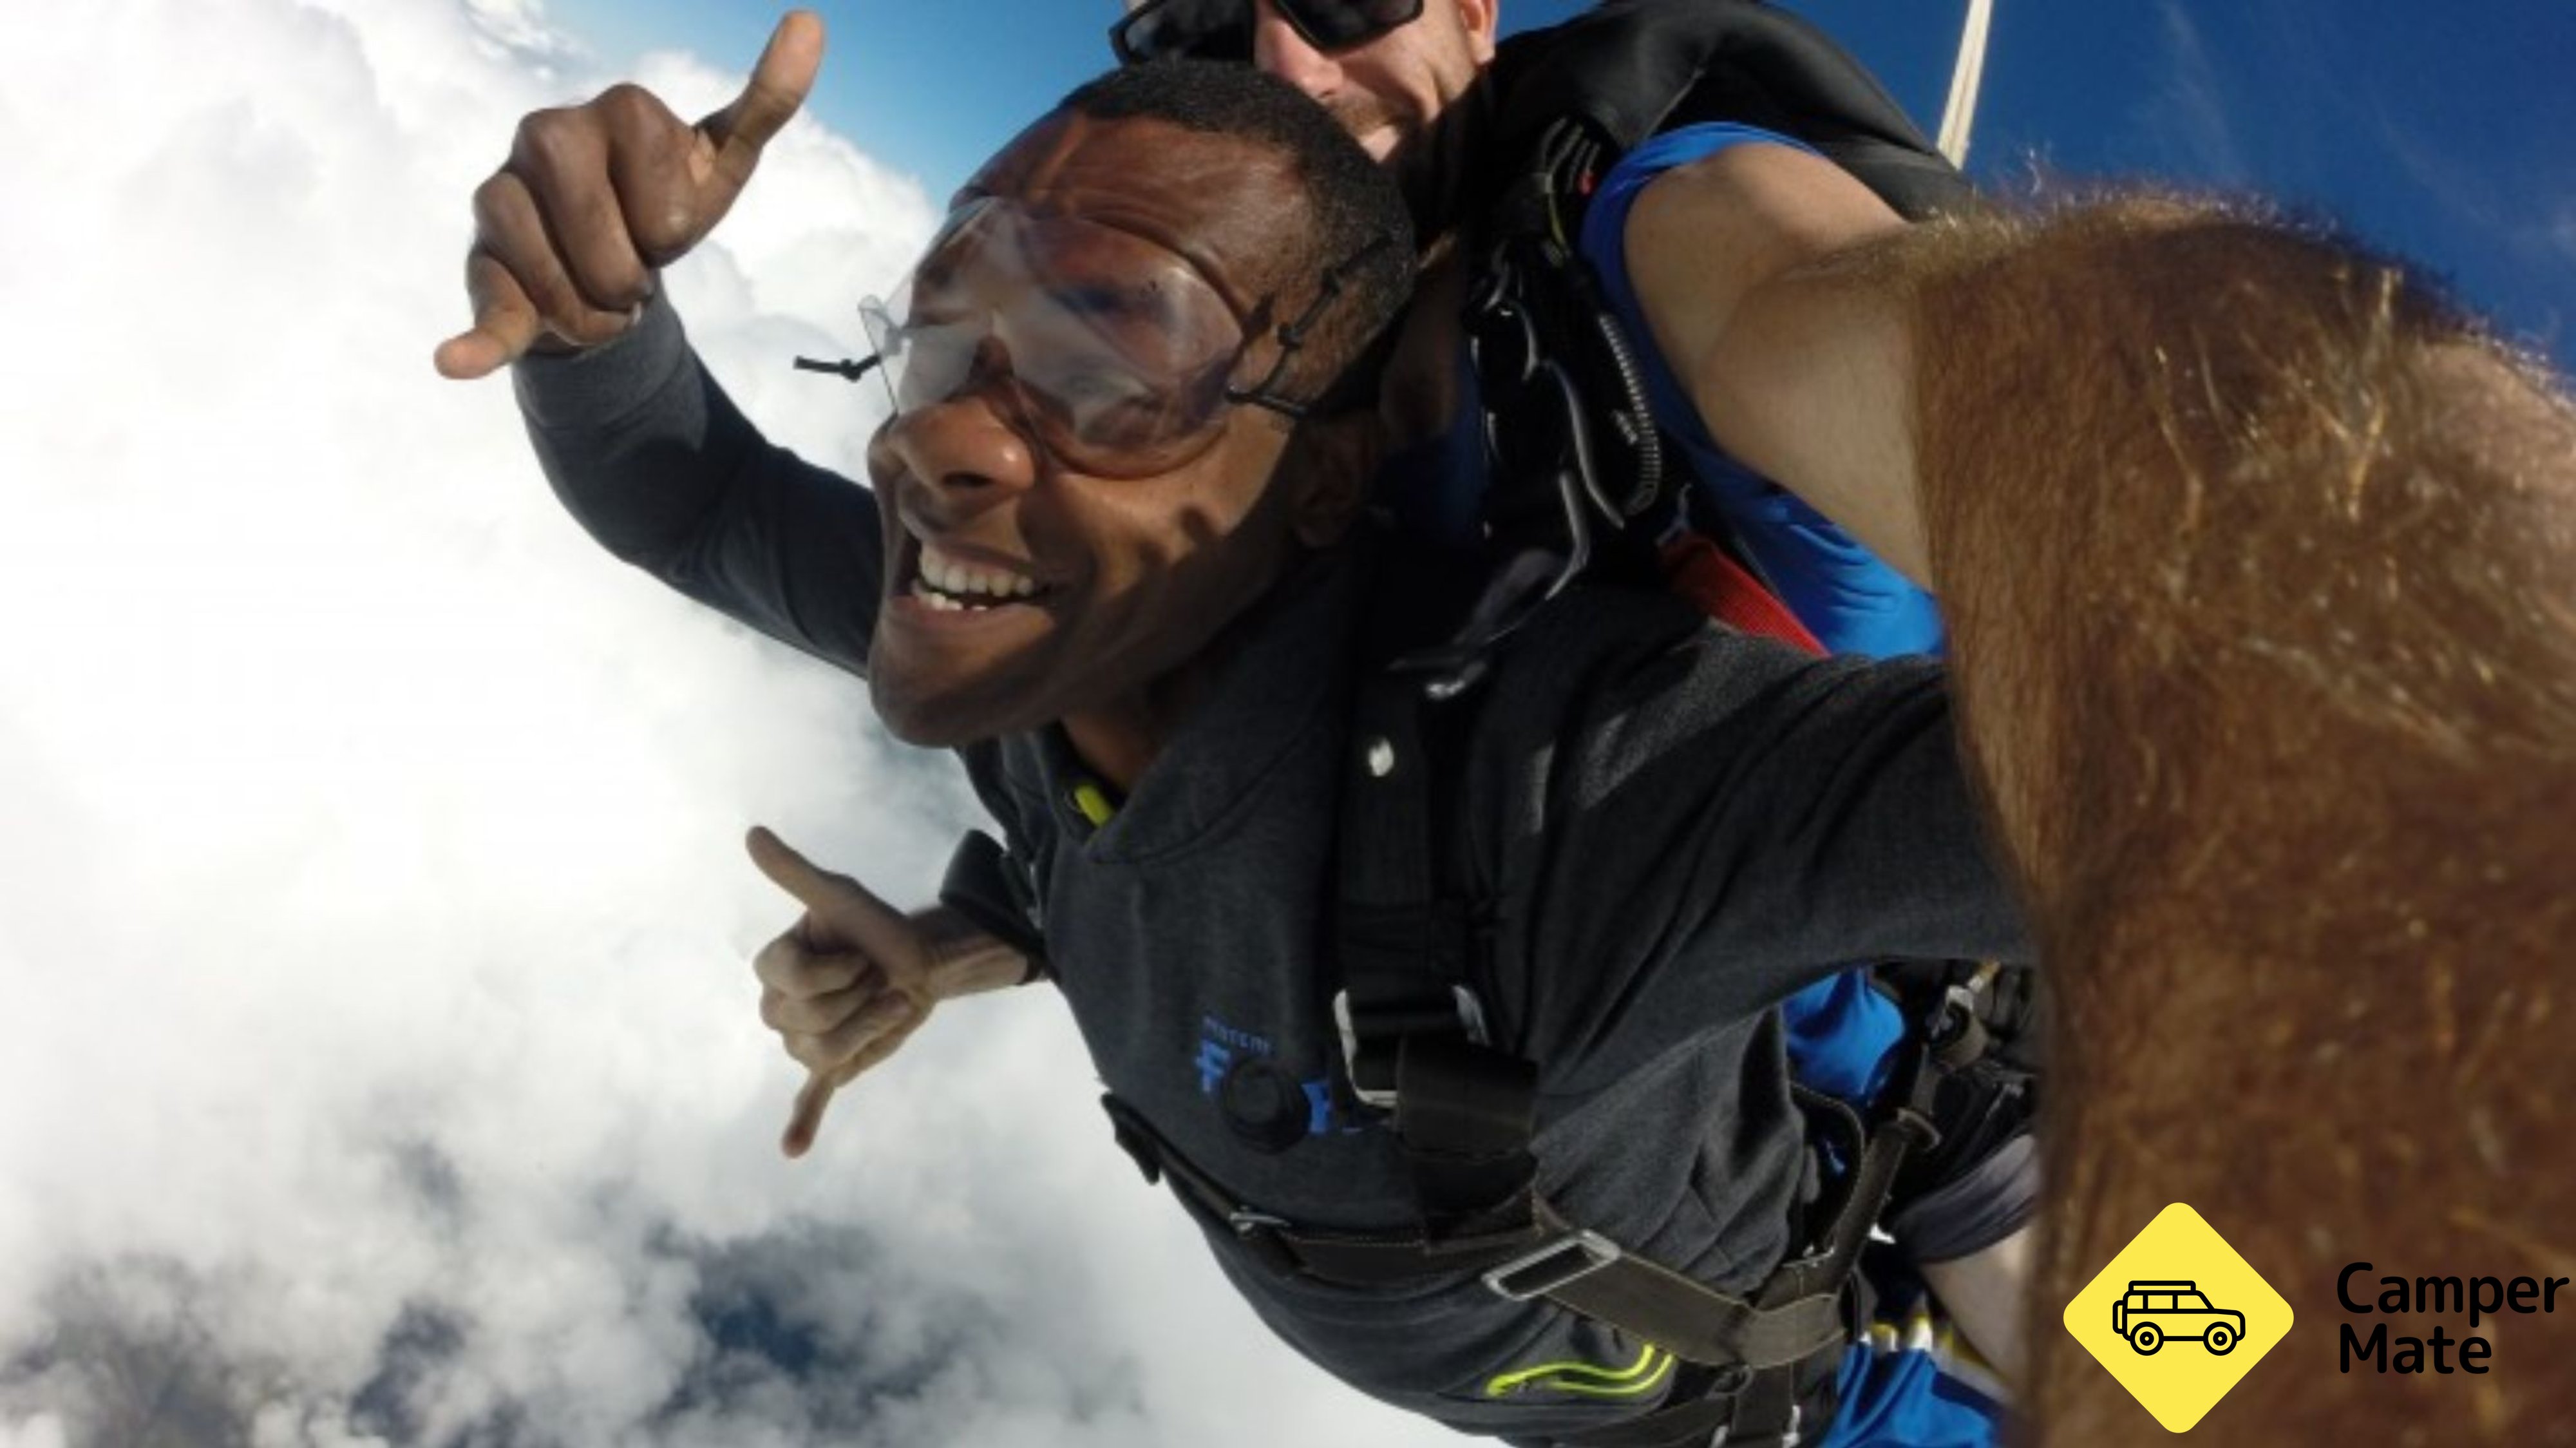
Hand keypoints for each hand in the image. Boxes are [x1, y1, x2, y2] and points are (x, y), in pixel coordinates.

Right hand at [432, 11, 824, 379]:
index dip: (670, 234)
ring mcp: (501, 192)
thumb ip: (766, 103)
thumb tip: (811, 23)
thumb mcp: (720, 162)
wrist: (601, 259)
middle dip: (631, 281)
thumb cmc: (660, 204)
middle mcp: (547, 132)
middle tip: (625, 258)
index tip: (660, 218)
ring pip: (565, 291)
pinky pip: (487, 307)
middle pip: (613, 258)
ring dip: (594, 315)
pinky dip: (476, 343)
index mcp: (620, 107)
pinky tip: (457, 360)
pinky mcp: (479, 256)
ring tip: (591, 285)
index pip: (666, 218)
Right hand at [746, 825, 936, 1158]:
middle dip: (857, 999)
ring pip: (824, 1054)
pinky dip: (803, 1123)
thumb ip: (794, 873)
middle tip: (876, 979)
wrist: (921, 960)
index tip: (860, 954)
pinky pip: (811, 1097)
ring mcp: (804, 1040)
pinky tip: (793, 1149)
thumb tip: (752, 834)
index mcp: (773, 967)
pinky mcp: (835, 1065)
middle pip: (807, 1022)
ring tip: (887, 1004)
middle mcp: (779, 1008)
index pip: (794, 984)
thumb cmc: (875, 924)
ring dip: (870, 1029)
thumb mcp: (840, 897)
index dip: (838, 971)